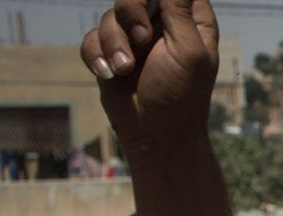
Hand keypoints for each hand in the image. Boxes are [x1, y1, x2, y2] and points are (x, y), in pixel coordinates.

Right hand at [81, 0, 219, 156]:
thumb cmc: (181, 96)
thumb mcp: (189, 50)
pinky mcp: (111, 54)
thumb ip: (179, 10)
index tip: (151, 13)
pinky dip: (96, 55)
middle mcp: (161, 23)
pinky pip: (92, 38)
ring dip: (114, 42)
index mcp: (190, 19)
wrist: (155, 135)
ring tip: (125, 69)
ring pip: (111, 15)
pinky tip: (108, 73)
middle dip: (130, 8)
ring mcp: (134, 38)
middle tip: (139, 36)